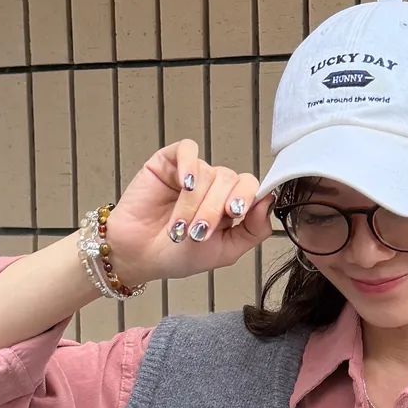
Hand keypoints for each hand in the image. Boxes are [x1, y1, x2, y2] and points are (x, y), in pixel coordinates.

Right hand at [104, 139, 272, 287]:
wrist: (138, 258)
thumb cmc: (177, 256)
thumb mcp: (224, 251)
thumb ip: (253, 230)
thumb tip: (269, 201)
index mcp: (229, 204)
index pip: (250, 187)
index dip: (246, 197)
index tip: (235, 213)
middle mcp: (213, 185)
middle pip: (229, 180)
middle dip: (214, 209)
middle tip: (197, 232)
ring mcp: (191, 172)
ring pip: (206, 172)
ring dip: (194, 203)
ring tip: (178, 227)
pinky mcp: (167, 162)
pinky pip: (187, 149)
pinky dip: (188, 164)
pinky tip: (184, 182)